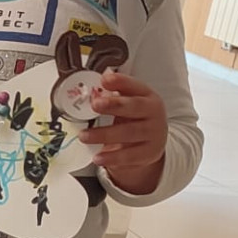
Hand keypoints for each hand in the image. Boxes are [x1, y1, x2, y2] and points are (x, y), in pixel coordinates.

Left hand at [87, 71, 167, 194]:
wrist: (151, 142)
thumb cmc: (134, 118)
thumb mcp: (126, 104)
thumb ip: (109, 97)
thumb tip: (90, 92)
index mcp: (147, 96)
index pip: (135, 86)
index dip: (121, 82)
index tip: (105, 80)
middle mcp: (153, 112)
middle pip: (135, 107)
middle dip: (114, 105)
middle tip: (95, 104)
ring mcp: (154, 133)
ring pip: (129, 132)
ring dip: (104, 134)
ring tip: (83, 136)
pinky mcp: (150, 152)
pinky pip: (130, 156)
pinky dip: (112, 157)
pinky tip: (98, 157)